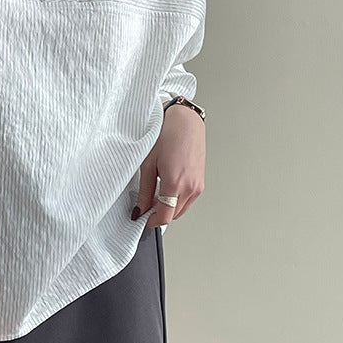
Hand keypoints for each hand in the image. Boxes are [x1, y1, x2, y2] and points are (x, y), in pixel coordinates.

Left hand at [135, 103, 205, 227]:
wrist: (185, 121)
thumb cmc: (167, 135)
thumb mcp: (148, 164)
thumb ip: (145, 190)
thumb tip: (141, 208)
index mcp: (175, 183)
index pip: (165, 216)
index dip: (152, 221)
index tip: (143, 219)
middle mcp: (190, 187)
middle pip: (174, 215)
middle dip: (160, 214)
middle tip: (146, 207)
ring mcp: (198, 185)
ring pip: (182, 209)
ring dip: (169, 208)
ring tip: (156, 195)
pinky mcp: (201, 182)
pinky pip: (189, 200)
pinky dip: (178, 201)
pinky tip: (168, 189)